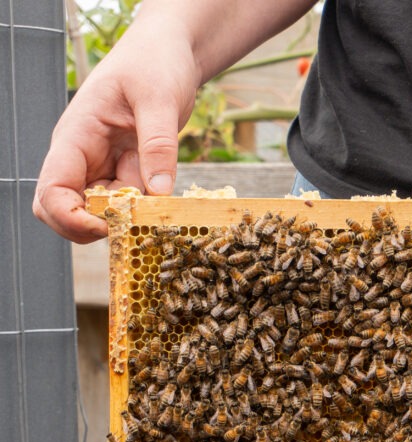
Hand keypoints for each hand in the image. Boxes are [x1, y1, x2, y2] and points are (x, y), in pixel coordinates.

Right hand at [33, 26, 199, 242]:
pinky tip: (167, 206)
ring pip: (100, 211)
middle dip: (92, 228)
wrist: (169, 52)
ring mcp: (104, 165)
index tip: (108, 226)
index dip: (70, 218)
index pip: (51, 191)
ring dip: (124, 221)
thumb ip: (158, 144)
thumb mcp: (159, 99)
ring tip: (159, 215)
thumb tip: (158, 192)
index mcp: (75, 137)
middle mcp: (82, 157)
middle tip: (134, 228)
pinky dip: (144, 211)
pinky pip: (129, 202)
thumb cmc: (154, 63)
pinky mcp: (128, 170)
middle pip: (65, 210)